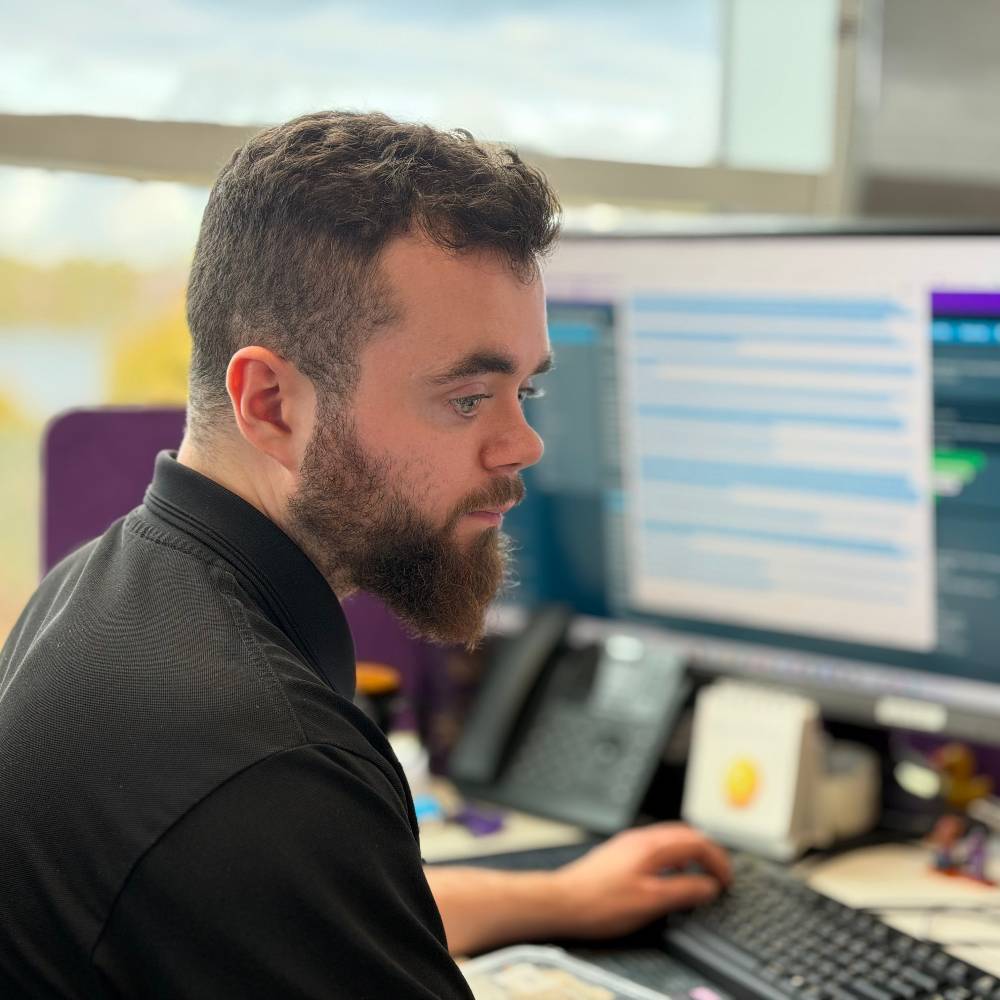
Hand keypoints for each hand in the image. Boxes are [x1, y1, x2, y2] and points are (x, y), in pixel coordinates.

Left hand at [549, 823, 730, 939]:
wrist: (562, 901)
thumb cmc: (601, 903)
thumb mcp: (651, 901)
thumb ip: (683, 890)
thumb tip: (709, 886)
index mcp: (652, 846)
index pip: (697, 841)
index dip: (718, 859)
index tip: (727, 879)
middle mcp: (641, 837)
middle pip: (685, 834)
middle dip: (707, 851)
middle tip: (719, 873)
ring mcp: (629, 843)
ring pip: (670, 839)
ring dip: (691, 853)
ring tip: (700, 875)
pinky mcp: (620, 853)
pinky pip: (656, 846)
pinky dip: (673, 856)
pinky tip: (670, 875)